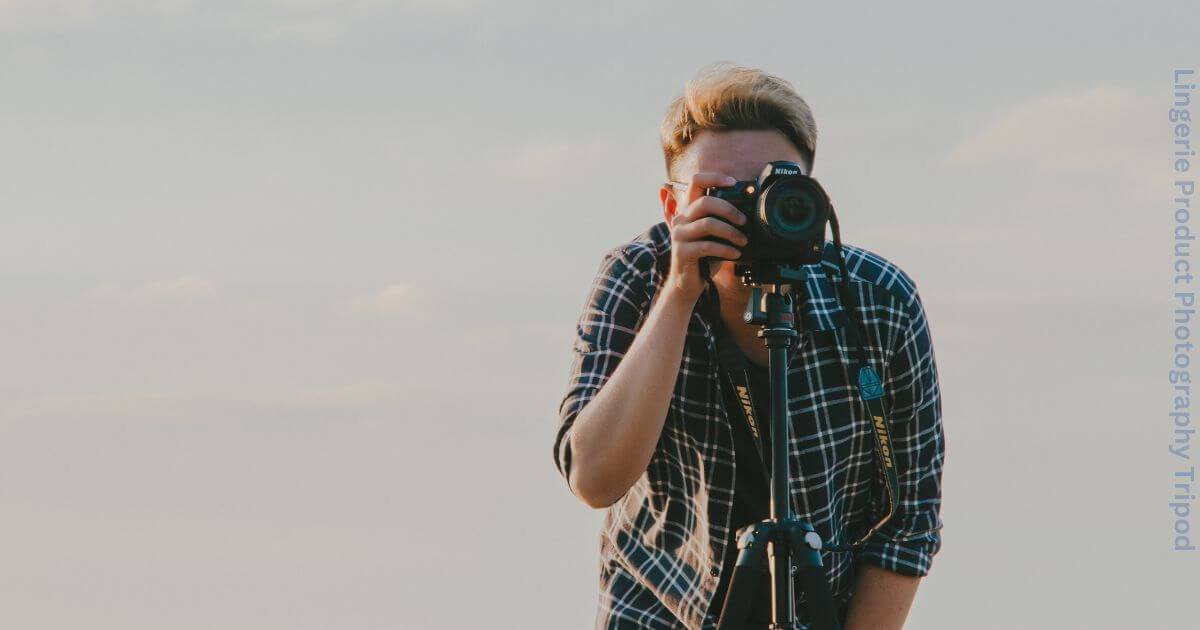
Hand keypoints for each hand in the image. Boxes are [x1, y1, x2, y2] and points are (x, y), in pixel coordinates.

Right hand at [664, 172, 747, 302]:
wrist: (688, 284)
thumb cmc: (704, 258)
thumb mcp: (715, 236)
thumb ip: (723, 221)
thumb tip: (748, 212)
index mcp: (689, 210)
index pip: (696, 182)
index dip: (715, 177)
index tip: (734, 182)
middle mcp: (681, 219)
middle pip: (705, 202)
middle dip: (729, 210)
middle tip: (744, 221)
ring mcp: (679, 235)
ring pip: (707, 224)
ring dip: (731, 232)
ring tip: (743, 241)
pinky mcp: (681, 252)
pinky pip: (707, 246)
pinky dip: (725, 250)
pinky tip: (735, 254)